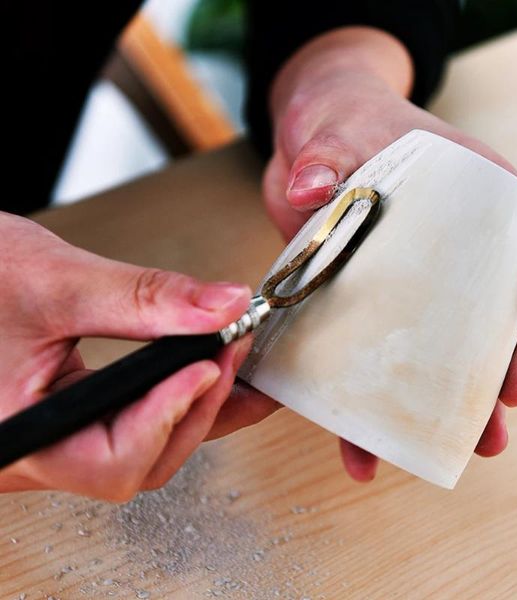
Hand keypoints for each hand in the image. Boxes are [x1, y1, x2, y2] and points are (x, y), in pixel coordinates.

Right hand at [0, 212, 277, 499]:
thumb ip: (145, 298)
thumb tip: (224, 307)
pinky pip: (135, 425)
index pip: (110, 459)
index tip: (212, 363)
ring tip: (233, 360)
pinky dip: (177, 399)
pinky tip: (209, 373)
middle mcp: (35, 452)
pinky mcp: (68, 419)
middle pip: (141, 462)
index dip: (171, 415)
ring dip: (198, 406)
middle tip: (236, 350)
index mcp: (17, 436)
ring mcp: (53, 440)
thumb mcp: (54, 280)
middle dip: (200, 407)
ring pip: (144, 450)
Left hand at [264, 27, 516, 480]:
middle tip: (510, 397)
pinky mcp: (369, 306)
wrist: (306, 142)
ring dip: (461, 402)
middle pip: (502, 307)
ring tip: (471, 444)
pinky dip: (374, 412)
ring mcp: (414, 281)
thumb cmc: (341, 122)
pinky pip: (380, 364)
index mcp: (469, 193)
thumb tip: (310, 186)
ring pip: (452, 349)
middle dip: (514, 357)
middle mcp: (454, 245)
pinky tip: (364, 449)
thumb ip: (325, 153)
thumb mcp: (335, 127)